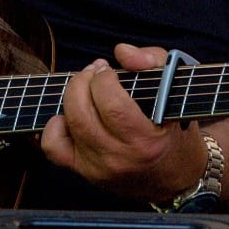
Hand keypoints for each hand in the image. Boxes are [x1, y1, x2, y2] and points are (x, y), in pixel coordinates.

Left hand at [40, 43, 207, 201]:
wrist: (173, 176)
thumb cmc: (173, 128)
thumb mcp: (174, 88)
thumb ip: (152, 61)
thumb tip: (122, 52)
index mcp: (146, 141)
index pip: (111, 103)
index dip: (103, 78)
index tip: (107, 70)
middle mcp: (119, 158)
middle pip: (82, 112)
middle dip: (83, 81)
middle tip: (94, 72)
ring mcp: (98, 168)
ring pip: (68, 124)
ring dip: (71, 96)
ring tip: (85, 87)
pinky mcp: (83, 172)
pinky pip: (54, 146)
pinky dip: (54, 126)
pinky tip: (70, 115)